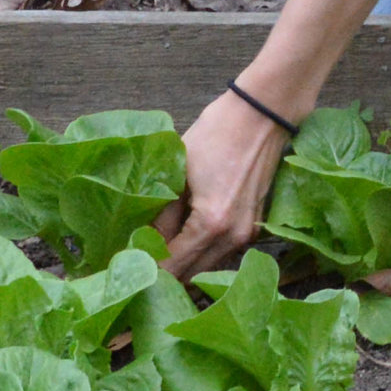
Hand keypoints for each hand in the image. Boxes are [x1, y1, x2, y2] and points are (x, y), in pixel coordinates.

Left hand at [155, 89, 292, 283]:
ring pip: (208, 267)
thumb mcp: (180, 172)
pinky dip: (202, 254)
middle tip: (138, 266)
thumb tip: (144, 242)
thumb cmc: (217, 135)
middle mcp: (233, 238)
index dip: (148, 271)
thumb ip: (162, 214)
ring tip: (157, 255)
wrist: (262, 115)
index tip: (127, 270)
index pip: (173, 265)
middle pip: (192, 275)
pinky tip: (183, 243)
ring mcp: (248, 235)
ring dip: (184, 266)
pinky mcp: (254, 227)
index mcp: (211, 224)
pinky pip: (222, 253)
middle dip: (165, 275)